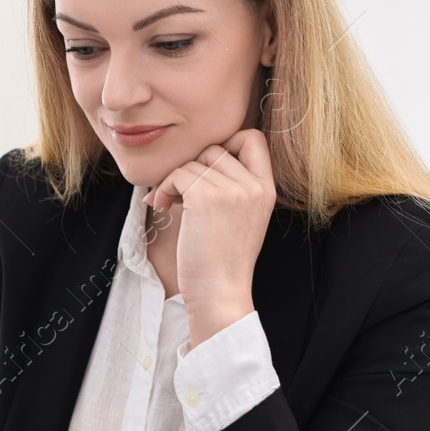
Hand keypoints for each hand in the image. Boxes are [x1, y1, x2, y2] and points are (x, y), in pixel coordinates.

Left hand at [145, 127, 276, 347]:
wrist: (219, 292)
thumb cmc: (222, 260)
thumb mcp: (243, 217)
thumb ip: (234, 186)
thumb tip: (199, 157)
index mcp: (267, 189)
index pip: (253, 138)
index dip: (227, 142)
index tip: (208, 167)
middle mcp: (253, 186)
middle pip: (214, 148)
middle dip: (191, 166)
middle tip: (179, 191)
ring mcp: (232, 190)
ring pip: (192, 162)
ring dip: (173, 180)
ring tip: (168, 203)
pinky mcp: (205, 198)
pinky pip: (177, 175)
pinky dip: (163, 189)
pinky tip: (163, 207)